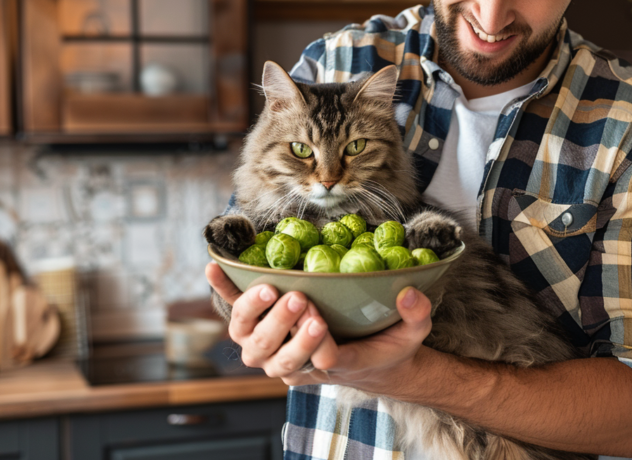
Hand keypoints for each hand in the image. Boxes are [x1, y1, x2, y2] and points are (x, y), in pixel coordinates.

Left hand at [205, 262, 433, 392]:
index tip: (321, 323)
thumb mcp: (413, 333)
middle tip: (300, 300)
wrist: (366, 362)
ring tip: (269, 287)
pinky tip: (215, 265)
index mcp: (338, 365)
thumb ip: (416, 314)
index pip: (321, 362)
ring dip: (258, 315)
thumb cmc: (387, 345)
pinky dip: (226, 291)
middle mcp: (299, 365)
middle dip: (288, 329)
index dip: (315, 346)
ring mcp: (276, 352)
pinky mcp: (263, 332)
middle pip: (281, 356)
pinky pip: (238, 315)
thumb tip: (409, 290)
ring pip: (254, 344)